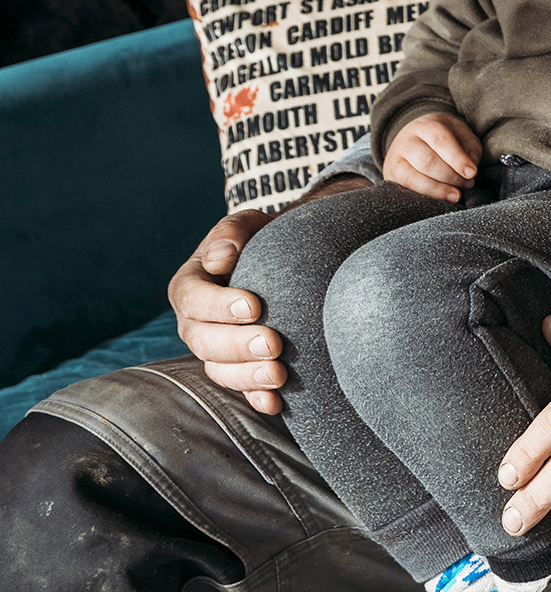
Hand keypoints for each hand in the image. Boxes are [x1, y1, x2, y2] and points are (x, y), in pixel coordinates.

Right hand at [167, 177, 368, 412]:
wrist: (280, 264)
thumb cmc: (259, 241)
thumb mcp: (247, 227)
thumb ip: (232, 232)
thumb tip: (222, 255)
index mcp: (190, 286)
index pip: (192, 298)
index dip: (219, 305)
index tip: (254, 306)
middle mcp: (195, 323)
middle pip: (204, 341)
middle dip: (238, 345)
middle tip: (273, 344)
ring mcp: (214, 350)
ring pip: (219, 370)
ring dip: (247, 376)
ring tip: (279, 374)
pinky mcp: (237, 369)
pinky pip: (240, 389)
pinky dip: (255, 398)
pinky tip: (275, 402)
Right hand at [382, 113, 481, 200]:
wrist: (413, 136)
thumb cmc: (443, 138)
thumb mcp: (461, 134)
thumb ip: (471, 148)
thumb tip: (470, 168)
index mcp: (426, 126)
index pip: (440, 141)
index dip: (457, 159)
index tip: (472, 173)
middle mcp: (407, 141)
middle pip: (427, 162)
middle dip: (451, 177)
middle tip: (468, 184)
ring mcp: (395, 159)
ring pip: (413, 178)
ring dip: (438, 190)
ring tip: (456, 195)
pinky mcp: (390, 176)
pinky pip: (405, 190)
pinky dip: (425, 196)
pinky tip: (440, 199)